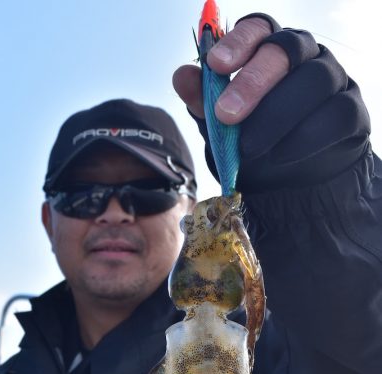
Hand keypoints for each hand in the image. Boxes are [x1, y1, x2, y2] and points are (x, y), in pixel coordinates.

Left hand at [173, 13, 369, 191]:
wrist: (292, 185)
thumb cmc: (257, 145)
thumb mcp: (223, 129)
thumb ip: (205, 103)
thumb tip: (181, 76)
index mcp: (270, 50)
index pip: (259, 27)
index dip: (239, 42)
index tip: (216, 66)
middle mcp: (306, 56)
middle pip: (286, 49)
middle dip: (253, 82)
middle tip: (226, 115)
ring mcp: (334, 80)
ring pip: (314, 80)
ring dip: (277, 115)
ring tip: (250, 148)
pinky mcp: (353, 112)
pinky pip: (336, 114)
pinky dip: (307, 137)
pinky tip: (282, 156)